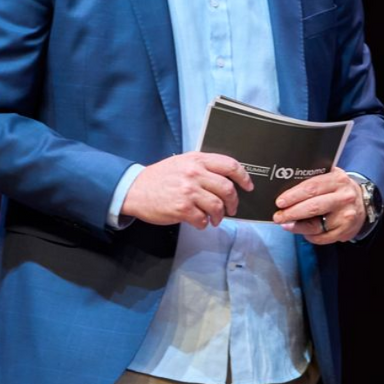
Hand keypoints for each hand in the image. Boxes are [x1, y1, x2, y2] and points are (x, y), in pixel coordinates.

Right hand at [123, 152, 254, 228]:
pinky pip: (202, 219)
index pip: (230, 165)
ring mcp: (188, 191)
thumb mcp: (182, 162)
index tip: (248, 187)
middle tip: (231, 209)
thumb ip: (202, 166)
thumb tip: (226, 178)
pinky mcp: (182, 208)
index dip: (244, 177)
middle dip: (233, 202)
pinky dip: (204, 224)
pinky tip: (199, 222)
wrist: (134, 189)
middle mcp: (194, 173)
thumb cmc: (159, 177)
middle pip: (227, 188)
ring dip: (219, 216)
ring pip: (217, 206)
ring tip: (214, 219)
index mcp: (197, 160)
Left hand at [272, 167, 363, 244]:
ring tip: (286, 225)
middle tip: (278, 216)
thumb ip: (313, 179)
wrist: (362, 203)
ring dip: (297, 227)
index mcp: (338, 180)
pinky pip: (322, 238)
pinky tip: (304, 232)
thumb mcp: (330, 177)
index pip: (311, 187)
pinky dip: (310, 236)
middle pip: (312, 207)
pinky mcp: (345, 231)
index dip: (293, 195)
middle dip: (291, 213)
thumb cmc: (339, 189)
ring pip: (315, 225)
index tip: (280, 202)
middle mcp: (344, 197)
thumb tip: (286, 188)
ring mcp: (345, 216)